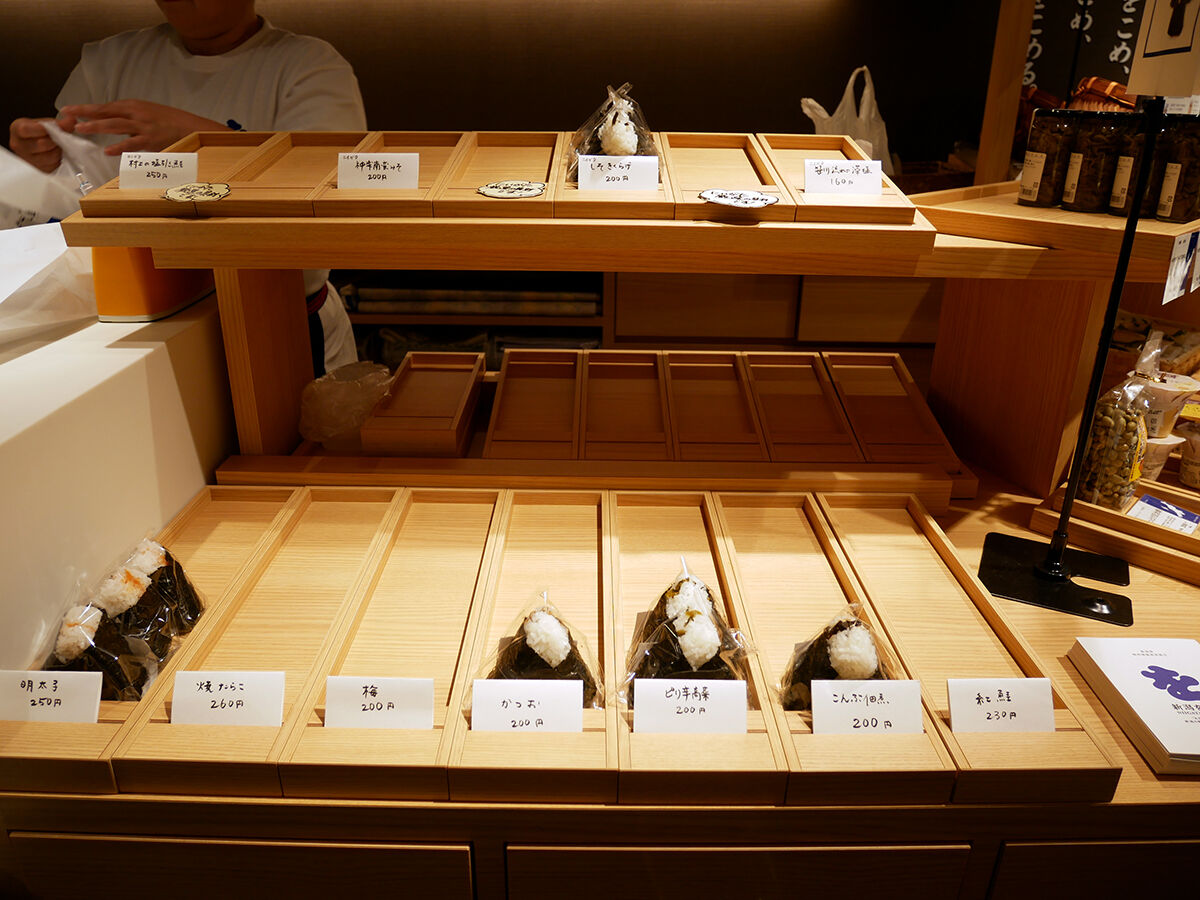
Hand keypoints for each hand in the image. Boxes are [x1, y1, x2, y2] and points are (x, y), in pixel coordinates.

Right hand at [9, 116, 74, 172]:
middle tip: (62, 137)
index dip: (44, 129)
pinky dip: (60, 159)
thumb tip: (71, 121)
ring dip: (60, 150)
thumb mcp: (44, 122)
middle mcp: (19, 146)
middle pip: (42, 144)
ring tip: (61, 145)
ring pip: (50, 157)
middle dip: (56, 140)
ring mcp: (28, 160)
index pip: (27, 130)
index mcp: (17, 130)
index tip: (56, 127)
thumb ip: (58, 123)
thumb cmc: (37, 130)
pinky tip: (59, 153)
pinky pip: (54, 165)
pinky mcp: (40, 169)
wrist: (35, 142)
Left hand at [58, 100, 226, 155]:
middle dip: (84, 114)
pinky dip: (120, 147)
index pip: (105, 106)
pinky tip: (108, 151)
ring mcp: (143, 126)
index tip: (68, 109)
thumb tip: (112, 123)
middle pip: (105, 111)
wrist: (193, 127)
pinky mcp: (152, 139)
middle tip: (67, 117)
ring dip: (96, 126)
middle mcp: (136, 112)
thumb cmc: (171, 122)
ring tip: (80, 129)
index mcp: (134, 105)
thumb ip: (130, 118)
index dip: (86, 108)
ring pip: (115, 124)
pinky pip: (133, 143)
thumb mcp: (148, 114)